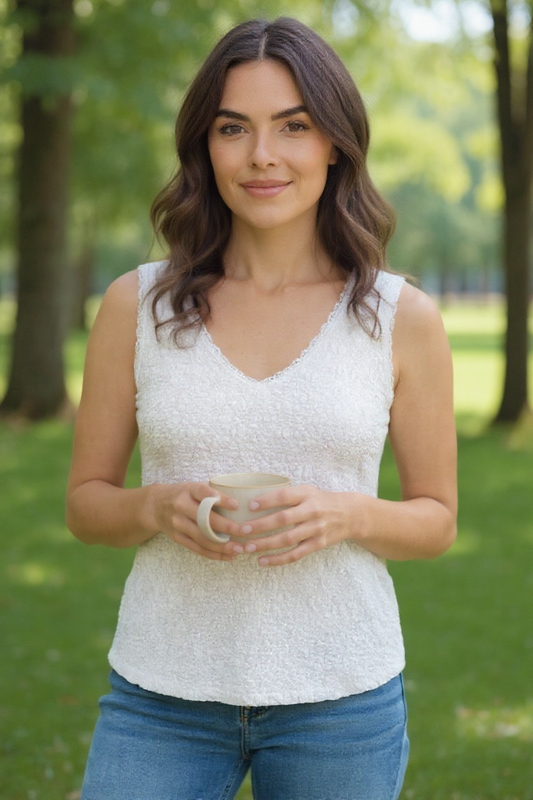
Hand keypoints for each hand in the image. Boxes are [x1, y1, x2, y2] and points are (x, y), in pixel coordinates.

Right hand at [149, 482, 243, 561]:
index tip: (237, 506)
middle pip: (205, 519)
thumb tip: (242, 501)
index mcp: (189, 490)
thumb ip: (212, 492)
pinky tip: (228, 556)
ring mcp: (178, 524)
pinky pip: (197, 548)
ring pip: (202, 537)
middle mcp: (181, 506)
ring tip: (239, 549)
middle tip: (245, 532)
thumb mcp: (194, 487)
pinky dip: (214, 554)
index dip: (221, 499)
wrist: (155, 506)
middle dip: (227, 527)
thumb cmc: (184, 495)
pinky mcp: (177, 538)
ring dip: (222, 545)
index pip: (205, 493)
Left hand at [237, 485, 356, 566]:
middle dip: (261, 525)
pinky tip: (262, 561)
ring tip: (247, 548)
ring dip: (265, 544)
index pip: (284, 496)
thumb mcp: (307, 491)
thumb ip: (287, 495)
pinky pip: (295, 554)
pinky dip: (278, 559)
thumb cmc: (321, 501)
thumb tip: (254, 500)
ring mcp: (316, 529)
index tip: (250, 506)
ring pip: (287, 539)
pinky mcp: (318, 545)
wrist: (350, 514)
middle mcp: (312, 511)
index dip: (267, 500)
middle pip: (283, 519)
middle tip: (242, 530)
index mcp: (307, 494)